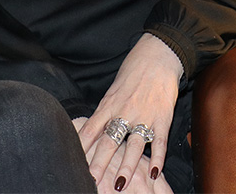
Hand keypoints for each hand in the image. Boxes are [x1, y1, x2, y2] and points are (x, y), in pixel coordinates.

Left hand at [78, 34, 182, 191]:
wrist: (158, 55)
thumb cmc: (133, 72)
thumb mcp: (112, 90)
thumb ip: (104, 111)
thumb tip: (91, 130)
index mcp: (109, 105)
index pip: (90, 130)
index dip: (81, 148)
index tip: (72, 163)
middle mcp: (125, 112)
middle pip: (109, 142)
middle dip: (99, 163)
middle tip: (91, 181)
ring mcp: (144, 116)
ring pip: (134, 146)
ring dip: (127, 166)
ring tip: (120, 184)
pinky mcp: (163, 118)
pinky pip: (160, 142)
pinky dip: (158, 158)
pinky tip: (154, 173)